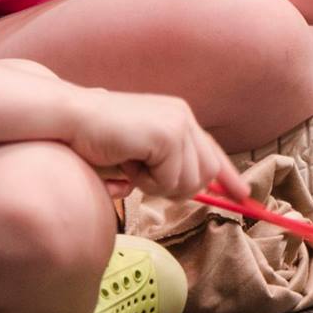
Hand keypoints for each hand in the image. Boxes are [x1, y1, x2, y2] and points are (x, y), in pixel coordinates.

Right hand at [58, 82, 245, 202]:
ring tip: (131, 164)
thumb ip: (164, 165)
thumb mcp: (138, 153)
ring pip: (189, 182)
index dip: (228, 177)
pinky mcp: (168, 135)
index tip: (243, 197)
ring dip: (156, 186)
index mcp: (177, 116)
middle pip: (206, 174)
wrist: (70, 118)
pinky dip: (146, 182)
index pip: (212, 151)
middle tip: (143, 176)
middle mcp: (183, 116)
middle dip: (177, 188)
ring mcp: (178, 123)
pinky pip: (169, 182)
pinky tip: (127, 160)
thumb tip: (193, 188)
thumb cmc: (95, 139)